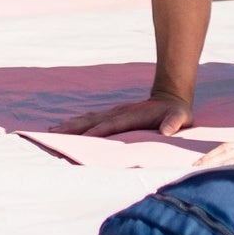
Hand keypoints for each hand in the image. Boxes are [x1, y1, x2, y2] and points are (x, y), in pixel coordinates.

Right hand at [56, 91, 195, 139]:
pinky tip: (67, 127)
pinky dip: (78, 123)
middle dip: (74, 127)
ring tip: (53, 129)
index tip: (83, 138)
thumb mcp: (181, 117)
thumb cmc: (176, 112)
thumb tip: (167, 131)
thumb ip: (174, 123)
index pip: (111, 124)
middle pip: (92, 120)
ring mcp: (115, 113)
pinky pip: (92, 119)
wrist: (170, 96)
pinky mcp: (113, 116)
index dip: (98, 131)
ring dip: (71, 124)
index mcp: (132, 116)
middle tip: (54, 132)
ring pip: (88, 118)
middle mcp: (119, 113)